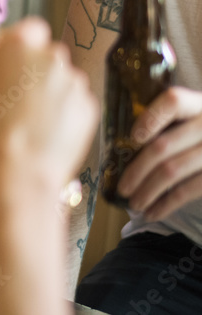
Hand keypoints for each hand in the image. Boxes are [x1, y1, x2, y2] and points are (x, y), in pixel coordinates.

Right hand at [0, 17, 97, 190]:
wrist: (17, 177)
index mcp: (19, 47)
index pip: (27, 28)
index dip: (16, 42)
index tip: (3, 59)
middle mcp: (52, 59)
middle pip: (44, 54)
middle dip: (29, 68)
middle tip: (10, 91)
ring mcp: (74, 85)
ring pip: (60, 79)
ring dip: (45, 91)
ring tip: (24, 116)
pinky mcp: (88, 111)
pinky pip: (73, 104)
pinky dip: (61, 113)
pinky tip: (40, 130)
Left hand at [119, 87, 201, 219]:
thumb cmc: (196, 136)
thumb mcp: (188, 122)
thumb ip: (165, 124)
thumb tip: (120, 145)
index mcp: (197, 105)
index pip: (173, 101)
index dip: (150, 118)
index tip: (133, 137)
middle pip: (163, 145)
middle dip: (136, 170)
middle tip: (121, 188)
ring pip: (171, 171)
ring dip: (147, 191)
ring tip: (133, 204)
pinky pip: (188, 190)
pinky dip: (166, 204)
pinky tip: (152, 212)